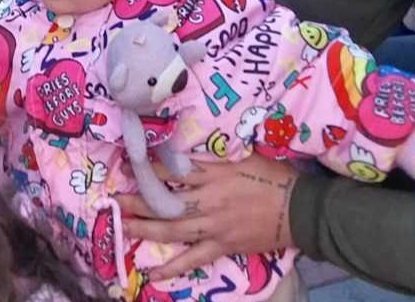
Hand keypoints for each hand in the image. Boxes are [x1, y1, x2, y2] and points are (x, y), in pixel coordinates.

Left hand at [117, 153, 296, 280]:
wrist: (299, 209)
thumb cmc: (273, 175)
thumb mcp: (243, 153)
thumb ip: (215, 152)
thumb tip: (189, 141)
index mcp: (214, 173)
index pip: (173, 168)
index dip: (148, 168)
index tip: (128, 164)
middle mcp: (209, 199)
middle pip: (166, 201)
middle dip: (138, 201)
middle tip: (115, 199)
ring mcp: (214, 225)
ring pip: (172, 229)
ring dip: (145, 228)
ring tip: (122, 225)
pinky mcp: (222, 246)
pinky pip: (192, 259)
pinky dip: (172, 267)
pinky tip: (151, 273)